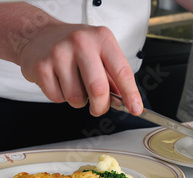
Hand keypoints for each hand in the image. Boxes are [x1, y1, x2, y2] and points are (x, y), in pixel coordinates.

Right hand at [17, 22, 142, 115]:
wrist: (38, 34)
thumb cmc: (75, 46)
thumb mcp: (100, 52)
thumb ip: (113, 77)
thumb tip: (126, 101)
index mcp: (102, 39)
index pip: (122, 72)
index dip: (130, 94)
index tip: (136, 108)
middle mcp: (81, 43)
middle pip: (98, 89)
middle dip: (101, 106)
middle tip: (99, 108)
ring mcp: (59, 54)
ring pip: (77, 98)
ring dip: (79, 101)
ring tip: (75, 86)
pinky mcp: (41, 66)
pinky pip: (58, 98)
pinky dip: (62, 97)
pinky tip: (60, 82)